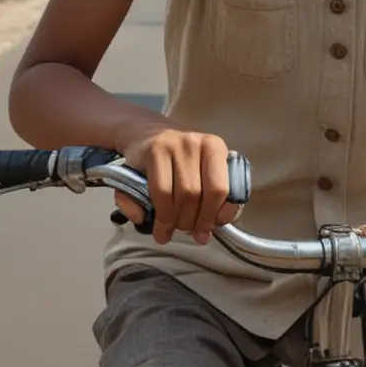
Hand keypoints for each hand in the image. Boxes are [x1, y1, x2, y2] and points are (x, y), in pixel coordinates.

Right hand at [117, 125, 239, 245]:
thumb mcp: (197, 170)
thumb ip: (208, 198)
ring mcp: (175, 145)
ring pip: (182, 196)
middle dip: (194, 222)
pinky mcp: (153, 151)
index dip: (217, 215)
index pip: (222, 189)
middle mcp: (197, 143)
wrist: (143, 131)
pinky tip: (160, 227)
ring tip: (171, 231)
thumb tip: (204, 235)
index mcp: (216, 147)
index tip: (209, 229)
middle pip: (200, 195)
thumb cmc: (174, 158)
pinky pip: (161, 193)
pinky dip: (161, 217)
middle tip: (188, 232)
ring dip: (177, 222)